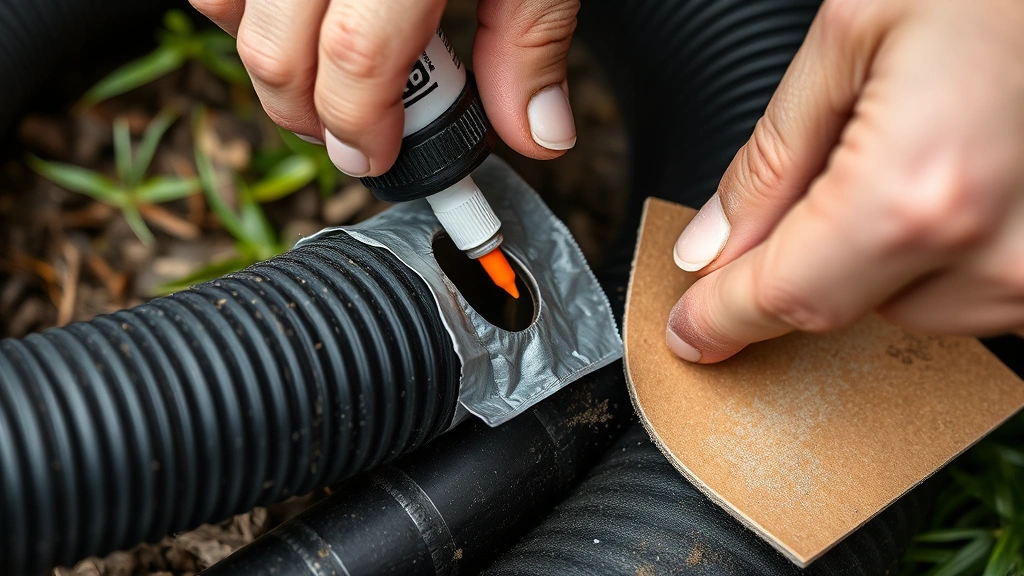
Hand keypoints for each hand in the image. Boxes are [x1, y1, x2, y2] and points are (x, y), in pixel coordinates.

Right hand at [188, 0, 579, 175]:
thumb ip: (530, 40)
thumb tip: (537, 133)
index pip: (356, 61)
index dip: (360, 129)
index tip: (375, 156)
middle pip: (275, 47)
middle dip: (303, 114)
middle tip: (343, 134)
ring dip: (263, 51)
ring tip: (315, 64)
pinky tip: (290, 3)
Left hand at [666, 0, 1023, 362]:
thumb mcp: (850, 33)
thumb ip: (770, 155)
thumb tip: (711, 245)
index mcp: (921, 192)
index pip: (786, 296)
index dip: (721, 316)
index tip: (690, 332)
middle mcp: (992, 254)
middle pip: (835, 305)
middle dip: (792, 257)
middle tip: (810, 173)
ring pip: (897, 307)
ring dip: (868, 252)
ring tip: (906, 150)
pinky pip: (960, 297)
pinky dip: (925, 255)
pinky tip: (939, 183)